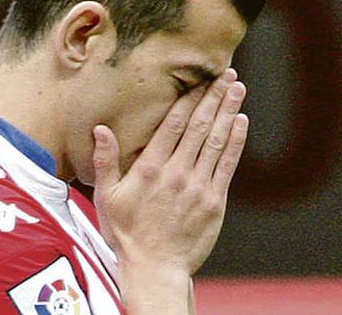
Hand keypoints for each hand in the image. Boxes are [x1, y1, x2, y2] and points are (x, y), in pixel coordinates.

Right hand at [92, 68, 247, 275]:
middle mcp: (177, 173)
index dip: (189, 98)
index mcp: (150, 168)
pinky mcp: (215, 202)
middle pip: (200, 126)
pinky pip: (228, 165)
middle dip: (214, 97)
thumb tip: (101, 128)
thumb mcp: (106, 196)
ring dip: (229, 112)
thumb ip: (106, 160)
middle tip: (227, 74)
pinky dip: (236, 141)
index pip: (174, 124)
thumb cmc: (125, 233)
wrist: (154, 268)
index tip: (200, 78)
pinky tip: (241, 122)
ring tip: (238, 89)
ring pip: (217, 141)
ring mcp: (198, 187)